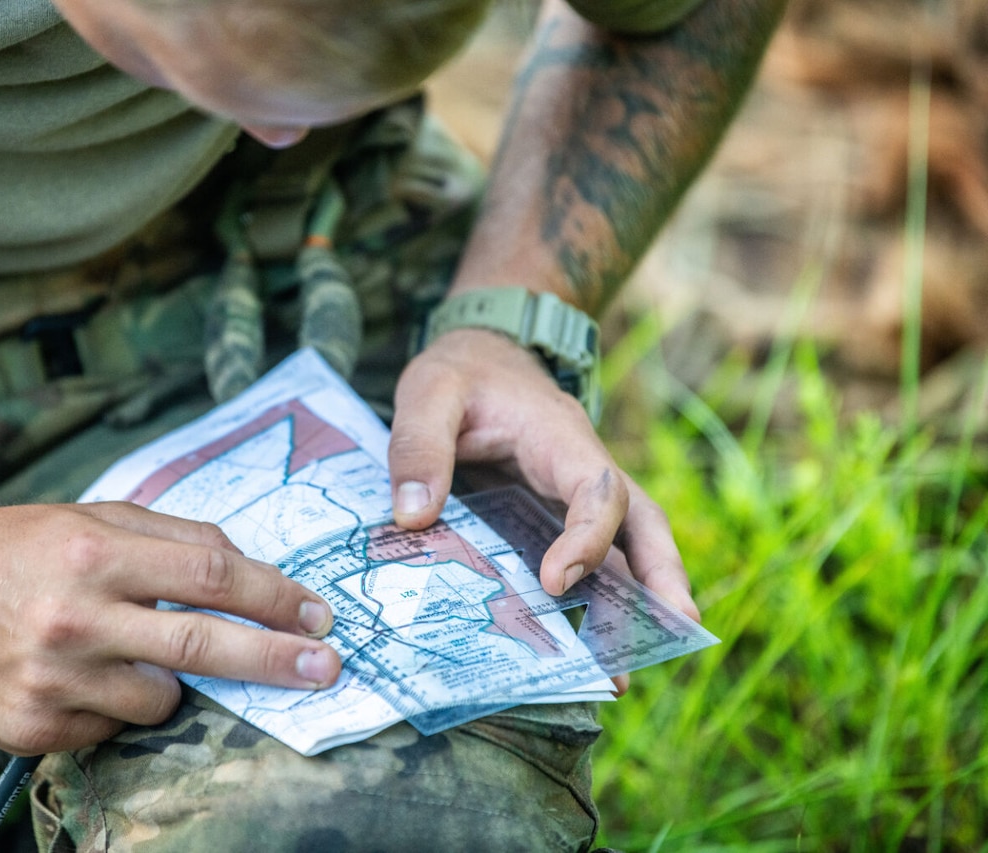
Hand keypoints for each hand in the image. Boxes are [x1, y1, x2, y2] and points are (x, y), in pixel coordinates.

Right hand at [0, 501, 339, 754]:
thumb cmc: (22, 545)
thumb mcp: (97, 515)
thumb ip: (177, 537)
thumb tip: (251, 570)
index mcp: (94, 551)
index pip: (210, 575)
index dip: (274, 596)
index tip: (316, 615)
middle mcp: (74, 617)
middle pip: (201, 644)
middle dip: (275, 659)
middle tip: (325, 668)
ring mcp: (52, 679)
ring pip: (161, 700)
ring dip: (171, 681)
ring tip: (127, 650)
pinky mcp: (32, 727)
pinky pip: (113, 728)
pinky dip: (117, 704)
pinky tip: (80, 674)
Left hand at [388, 329, 698, 622]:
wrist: (477, 356)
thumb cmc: (459, 373)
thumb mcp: (428, 393)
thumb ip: (418, 447)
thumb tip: (412, 518)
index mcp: (560, 436)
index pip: (599, 488)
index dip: (589, 536)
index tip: (558, 582)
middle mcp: (582, 470)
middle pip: (644, 524)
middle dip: (662, 579)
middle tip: (676, 635)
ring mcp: (574, 497)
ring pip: (625, 550)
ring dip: (635, 606)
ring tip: (623, 674)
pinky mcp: (555, 518)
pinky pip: (588, 562)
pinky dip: (594, 605)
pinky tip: (581, 653)